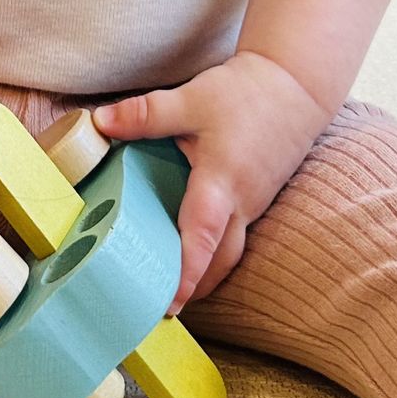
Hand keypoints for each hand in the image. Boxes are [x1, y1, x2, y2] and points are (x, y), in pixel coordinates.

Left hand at [94, 53, 334, 312]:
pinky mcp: (256, 199)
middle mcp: (241, 203)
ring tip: (172, 292)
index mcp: (221, 182)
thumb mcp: (191, 99)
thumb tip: (98, 122)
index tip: (170, 304)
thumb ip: (145, 115)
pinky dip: (214, 254)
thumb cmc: (247, 94)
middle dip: (192, 290)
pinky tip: (192, 253)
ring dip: (205, 276)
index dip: (185, 272)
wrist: (298, 85)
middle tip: (159, 312)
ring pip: (229, 254)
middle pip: (218, 261)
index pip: (202, 236)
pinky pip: (236, 238)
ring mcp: (253, 205)